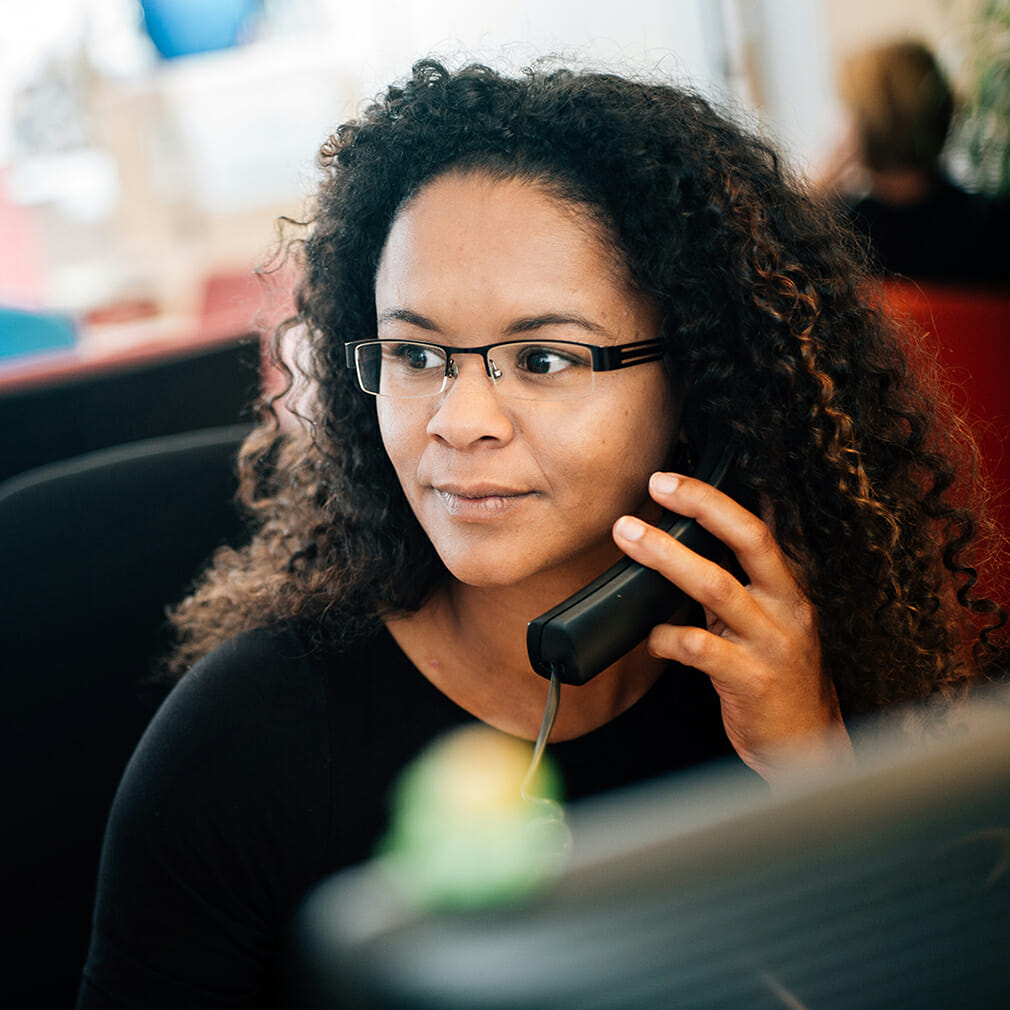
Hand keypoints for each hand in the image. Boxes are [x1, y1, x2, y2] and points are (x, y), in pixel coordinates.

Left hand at [613, 471, 852, 783]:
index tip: (683, 473)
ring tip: (629, 537)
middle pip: (750, 540)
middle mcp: (788, 608)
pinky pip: (699, 648)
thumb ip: (734, 585)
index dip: (726, 497)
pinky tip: (649, 637)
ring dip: (667, 557)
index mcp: (789, 590)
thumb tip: (687, 545)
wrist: (806, 748)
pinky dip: (665, 636)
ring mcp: (772, 643)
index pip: (764, 528)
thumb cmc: (777, 679)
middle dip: (703, 505)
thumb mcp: (765, 624)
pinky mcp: (751, 679)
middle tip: (658, 483)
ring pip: (716, 586)